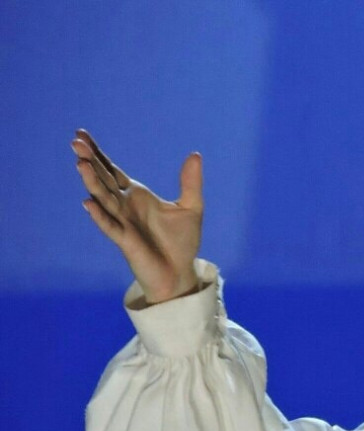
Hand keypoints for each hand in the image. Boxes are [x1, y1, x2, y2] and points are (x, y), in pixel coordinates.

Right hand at [72, 128, 204, 304]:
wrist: (179, 272)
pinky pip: (109, 226)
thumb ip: (191, 183)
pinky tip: (88, 203)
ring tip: (81, 164)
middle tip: (76, 141)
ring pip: (102, 199)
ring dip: (92, 182)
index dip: (98, 153)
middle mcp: (124, 206)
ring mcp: (122, 223)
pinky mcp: (125, 241)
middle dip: (90, 161)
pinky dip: (99, 216)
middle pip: (103, 179)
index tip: (81, 133)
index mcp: (136, 195)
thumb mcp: (191, 208)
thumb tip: (195, 154)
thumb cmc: (182, 242)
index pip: (111, 170)